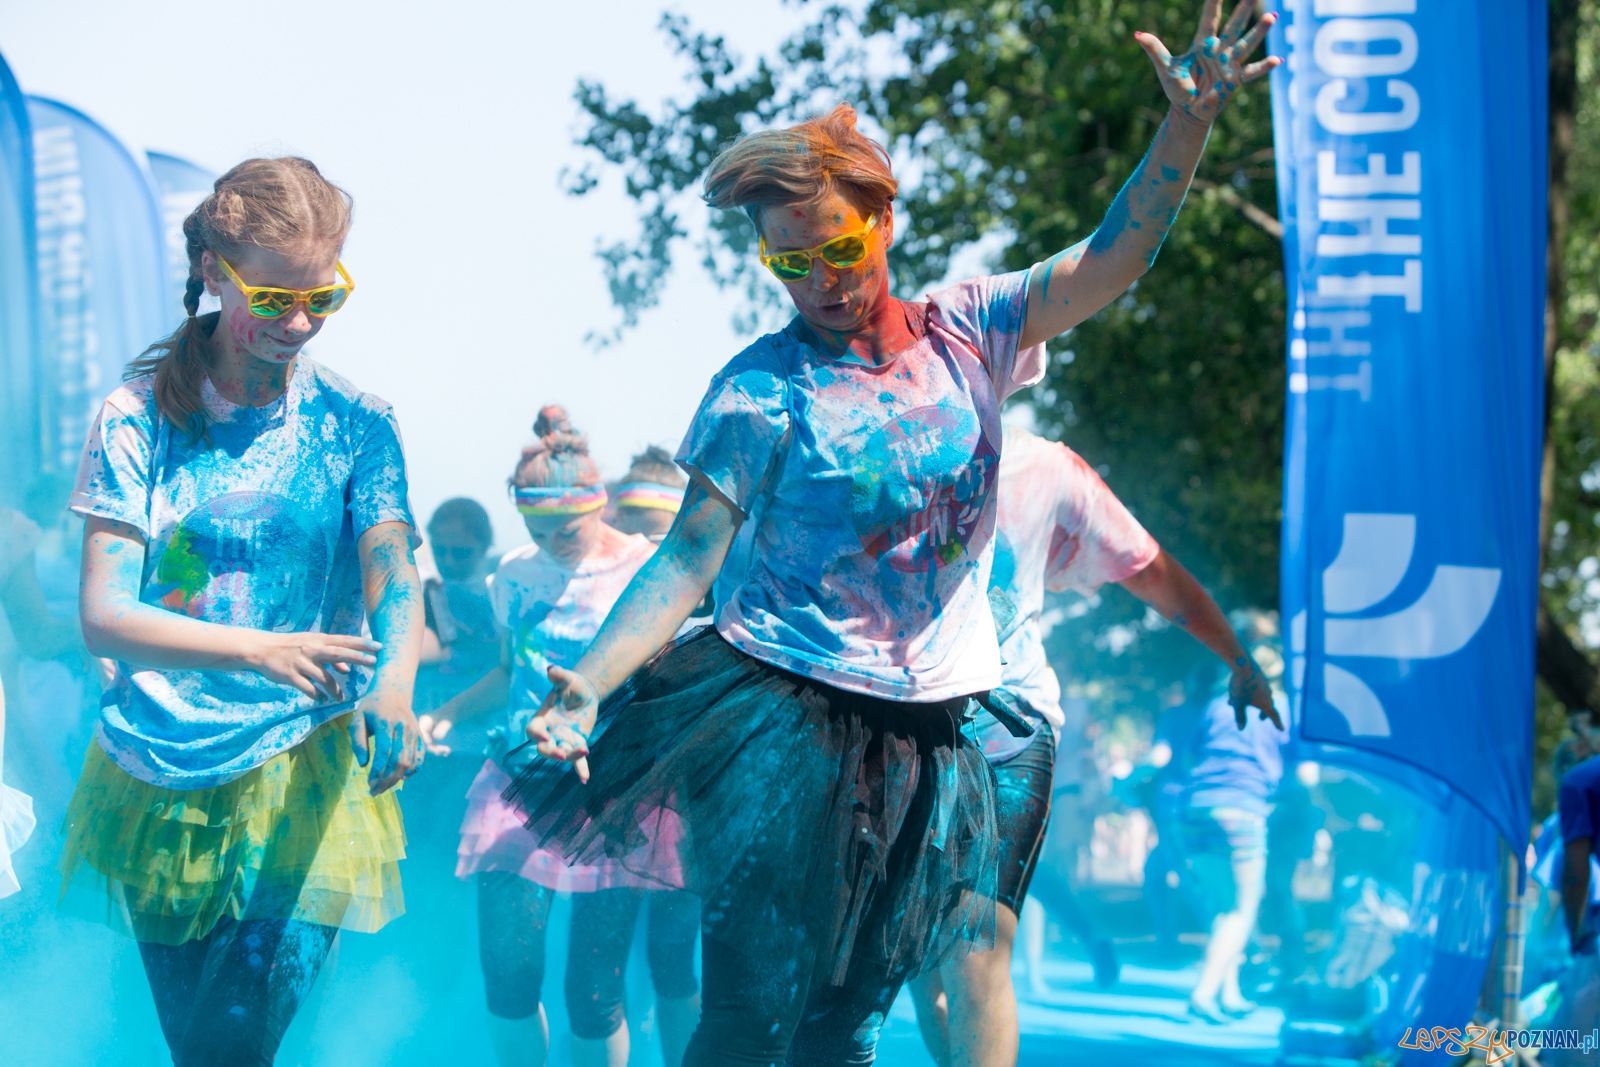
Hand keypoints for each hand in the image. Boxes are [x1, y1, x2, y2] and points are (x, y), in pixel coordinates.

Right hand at [243, 631, 380, 701]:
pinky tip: (321, 699)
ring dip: (335, 689)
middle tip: (374, 662)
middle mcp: (312, 649)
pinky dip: (316, 695)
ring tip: (340, 698)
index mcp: (319, 640)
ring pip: (324, 677)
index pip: (345, 641)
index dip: (362, 644)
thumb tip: (348, 670)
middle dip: (357, 657)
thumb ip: (331, 656)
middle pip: (338, 653)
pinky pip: (307, 688)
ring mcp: (301, 662)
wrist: (262, 649)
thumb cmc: (292, 646)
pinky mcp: (290, 675)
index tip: (379, 647)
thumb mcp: (312, 646)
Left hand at [350, 693, 421, 794]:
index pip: (384, 752)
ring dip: (396, 779)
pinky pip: (419, 757)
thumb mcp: (358, 719)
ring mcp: (414, 732)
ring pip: (409, 762)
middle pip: (398, 760)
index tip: (369, 783)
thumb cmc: (371, 707)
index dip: (377, 770)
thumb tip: (364, 765)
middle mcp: (403, 728)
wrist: (394, 692)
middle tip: (375, 791)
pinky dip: (412, 770)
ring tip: (384, 788)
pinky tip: (401, 778)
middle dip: (386, 779)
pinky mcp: (419, 735)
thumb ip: (358, 742)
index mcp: (386, 723)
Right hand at [418, 712, 453, 756]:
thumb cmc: (449, 714)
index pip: (419, 732)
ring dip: (437, 750)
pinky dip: (438, 750)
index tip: (431, 742)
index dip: (424, 739)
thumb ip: (442, 727)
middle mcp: (422, 728)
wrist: (453, 714)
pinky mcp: (430, 738)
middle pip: (422, 740)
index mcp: (423, 721)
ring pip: (427, 745)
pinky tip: (446, 753)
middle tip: (444, 750)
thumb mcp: (447, 720)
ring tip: (448, 751)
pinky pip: (432, 746)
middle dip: (432, 747)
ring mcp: (426, 734)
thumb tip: (436, 737)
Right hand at [525, 665, 598, 783]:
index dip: (537, 734)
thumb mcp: (567, 678)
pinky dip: (581, 769)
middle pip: (543, 748)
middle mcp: (550, 731)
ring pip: (561, 754)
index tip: (546, 736)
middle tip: (561, 754)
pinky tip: (585, 779)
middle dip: (550, 752)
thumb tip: (551, 668)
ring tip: (584, 751)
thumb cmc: (572, 684)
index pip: (533, 730)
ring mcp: (562, 739)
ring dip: (570, 757)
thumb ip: (559, 675)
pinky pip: (577, 760)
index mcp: (543, 717)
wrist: (585, 692)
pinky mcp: (577, 743)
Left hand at [1136, 1, 1279, 126]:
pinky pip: (1252, 72)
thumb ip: (1154, 49)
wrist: (1188, 111)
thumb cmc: (1177, 89)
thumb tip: (1137, 34)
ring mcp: (1229, 63)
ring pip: (1246, 44)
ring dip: (1258, 32)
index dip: (1215, 1)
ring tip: (1271, 17)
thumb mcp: (1165, 68)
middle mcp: (1220, 50)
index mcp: (1203, 43)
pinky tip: (1277, 60)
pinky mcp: (1235, 80)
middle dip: (1243, 9)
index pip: (1210, 18)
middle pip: (1233, 25)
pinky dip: (1263, 67)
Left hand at [1228, 657, 1282, 730]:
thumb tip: (1240, 729)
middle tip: (1261, 718)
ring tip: (1237, 702)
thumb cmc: (1241, 686)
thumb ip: (1240, 716)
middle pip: (1268, 706)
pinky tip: (1240, 689)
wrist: (1243, 664)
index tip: (1282, 729)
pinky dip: (1249, 692)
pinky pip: (1256, 687)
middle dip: (1264, 713)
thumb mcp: (1238, 703)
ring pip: (1260, 696)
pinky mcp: (1260, 676)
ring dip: (1252, 701)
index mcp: (1266, 703)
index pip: (1273, 716)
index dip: (1277, 724)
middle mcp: (1268, 694)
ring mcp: (1265, 684)